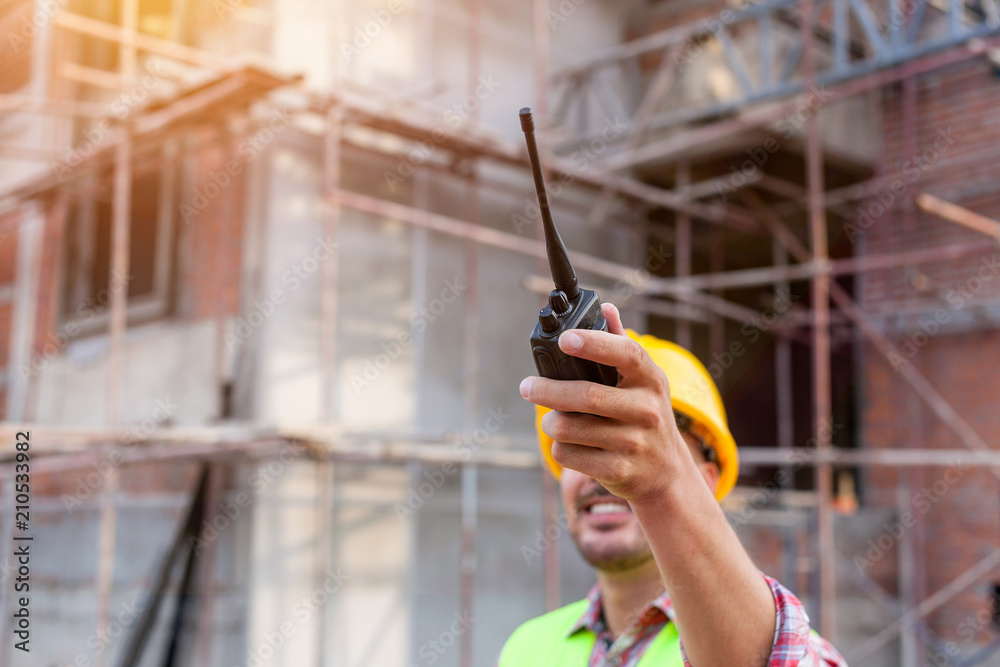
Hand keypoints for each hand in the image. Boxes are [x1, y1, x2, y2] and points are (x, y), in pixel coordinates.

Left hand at [519, 303, 689, 501]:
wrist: (666, 472)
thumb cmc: (645, 415)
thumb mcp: (644, 380)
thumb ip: (620, 343)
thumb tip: (605, 306)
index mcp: (651, 379)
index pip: (626, 353)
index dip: (594, 343)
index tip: (564, 339)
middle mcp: (647, 410)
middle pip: (587, 396)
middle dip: (548, 390)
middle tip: (528, 387)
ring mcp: (634, 442)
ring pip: (570, 428)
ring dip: (551, 422)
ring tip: (552, 419)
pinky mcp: (619, 470)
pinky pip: (569, 454)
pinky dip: (560, 446)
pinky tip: (567, 442)